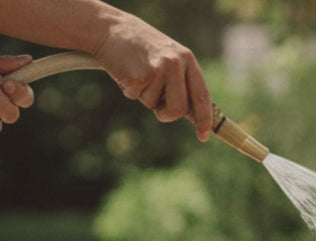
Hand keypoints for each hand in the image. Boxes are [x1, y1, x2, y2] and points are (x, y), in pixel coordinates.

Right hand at [94, 13, 211, 141]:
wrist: (111, 29)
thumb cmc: (142, 49)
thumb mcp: (169, 59)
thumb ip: (182, 83)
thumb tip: (195, 116)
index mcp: (188, 60)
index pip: (202, 96)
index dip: (204, 119)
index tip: (203, 136)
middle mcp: (176, 63)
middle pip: (179, 110)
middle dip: (166, 113)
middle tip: (155, 101)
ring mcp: (158, 69)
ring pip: (155, 106)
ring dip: (145, 97)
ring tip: (139, 73)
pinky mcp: (138, 75)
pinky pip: (137, 98)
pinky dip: (130, 91)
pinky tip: (127, 71)